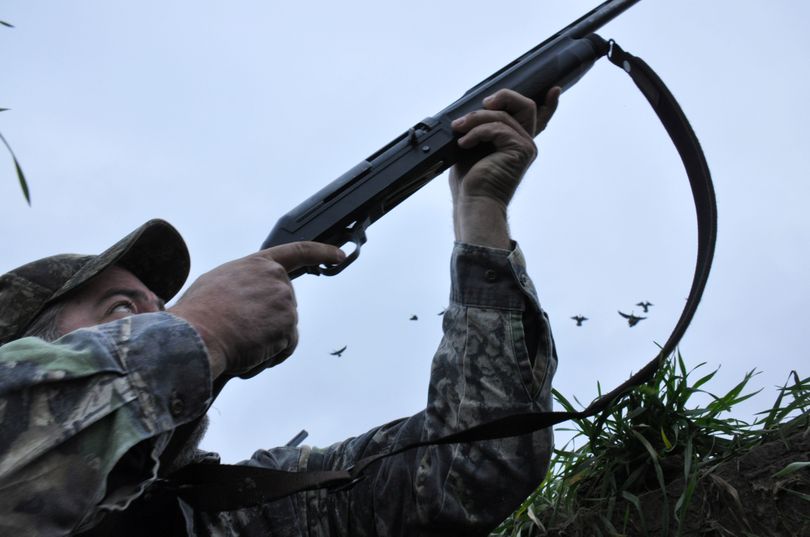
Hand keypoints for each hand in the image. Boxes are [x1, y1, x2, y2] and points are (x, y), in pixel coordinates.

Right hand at [170, 242, 344, 379]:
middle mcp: (277, 279)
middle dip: (268, 320)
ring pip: (284, 329)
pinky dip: (270, 356)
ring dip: (266, 340)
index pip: (298, 252)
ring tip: (237, 340)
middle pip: (285, 305)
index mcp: (259, 264)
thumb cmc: (198, 313)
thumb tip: (245, 296)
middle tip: (239, 328)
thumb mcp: (217, 282)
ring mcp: (285, 303)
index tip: (339, 255)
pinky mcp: (288, 327)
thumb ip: (243, 282)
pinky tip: (249, 353)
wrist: (196, 336)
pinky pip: (286, 347)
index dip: (321, 253)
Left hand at [449, 87, 559, 247]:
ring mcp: (525, 146)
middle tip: (483, 103)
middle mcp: (525, 144)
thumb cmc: (470, 183)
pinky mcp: (520, 149)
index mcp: (516, 145)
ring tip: (458, 130)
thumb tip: (469, 112)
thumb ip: (479, 130)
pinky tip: (464, 144)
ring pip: (503, 114)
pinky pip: (496, 128)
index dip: (549, 105)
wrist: (474, 204)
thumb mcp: (472, 149)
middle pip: (525, 105)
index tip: (555, 90)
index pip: (539, 121)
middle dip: (503, 97)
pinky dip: (476, 132)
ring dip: (475, 119)